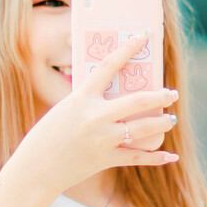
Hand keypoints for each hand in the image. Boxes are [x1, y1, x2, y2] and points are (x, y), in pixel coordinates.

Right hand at [13, 33, 178, 201]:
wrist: (35, 169)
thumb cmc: (46, 137)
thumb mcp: (64, 110)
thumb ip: (87, 103)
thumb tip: (113, 98)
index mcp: (81, 98)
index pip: (109, 65)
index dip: (128, 48)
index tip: (143, 37)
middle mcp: (95, 116)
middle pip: (137, 100)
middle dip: (160, 96)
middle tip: (172, 93)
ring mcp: (102, 139)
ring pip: (143, 128)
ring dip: (163, 122)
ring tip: (171, 119)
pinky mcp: (105, 159)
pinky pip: (138, 157)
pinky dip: (157, 157)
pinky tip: (171, 156)